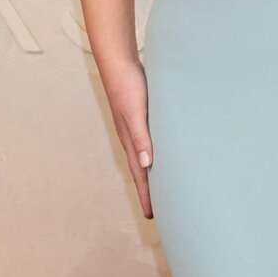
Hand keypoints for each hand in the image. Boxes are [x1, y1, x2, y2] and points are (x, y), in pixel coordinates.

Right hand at [102, 58, 154, 219]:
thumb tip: (147, 165)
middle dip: (148, 189)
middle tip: (157, 209)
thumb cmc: (127, 85)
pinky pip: (147, 139)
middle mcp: (131, 135)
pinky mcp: (140, 113)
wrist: (118, 61)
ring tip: (160, 185)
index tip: (151, 215)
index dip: (146, 194)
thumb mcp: (135, 112)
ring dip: (150, 172)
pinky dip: (153, 151)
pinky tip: (160, 149)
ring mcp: (134, 125)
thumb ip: (141, 137)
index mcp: (130, 139)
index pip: (140, 173)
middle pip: (140, 168)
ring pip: (144, 155)